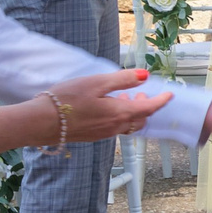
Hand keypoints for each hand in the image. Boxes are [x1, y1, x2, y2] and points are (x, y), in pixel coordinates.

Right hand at [45, 68, 172, 141]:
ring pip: (127, 125)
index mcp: (120, 113)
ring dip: (130, 112)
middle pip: (140, 120)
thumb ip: (122, 80)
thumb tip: (144, 76)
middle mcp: (115, 127)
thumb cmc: (67, 100)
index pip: (149, 108)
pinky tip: (106, 107)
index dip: (161, 100)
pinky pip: (114, 128)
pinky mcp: (92, 136)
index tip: (170, 94)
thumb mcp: (97, 83)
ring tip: (123, 97)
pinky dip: (118, 117)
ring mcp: (103, 134)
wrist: (41, 122)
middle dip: (145, 107)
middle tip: (140, 93)